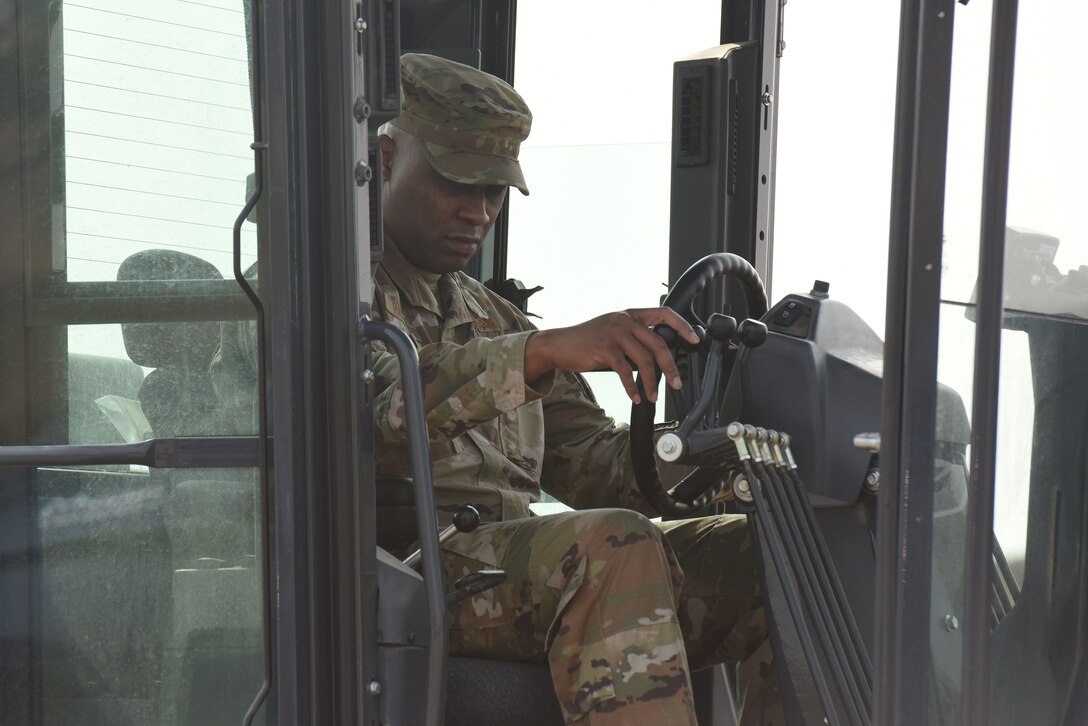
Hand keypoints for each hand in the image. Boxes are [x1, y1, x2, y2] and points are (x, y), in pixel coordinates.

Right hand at [524, 308, 698, 402]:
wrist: (560, 344)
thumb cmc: (588, 340)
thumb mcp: (614, 331)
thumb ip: (634, 337)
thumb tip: (658, 358)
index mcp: (630, 314)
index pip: (664, 313)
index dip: (682, 326)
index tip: (694, 339)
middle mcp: (624, 320)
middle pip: (658, 343)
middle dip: (670, 367)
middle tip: (676, 383)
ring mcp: (614, 333)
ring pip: (644, 360)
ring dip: (651, 383)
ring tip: (653, 396)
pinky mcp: (603, 349)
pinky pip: (625, 371)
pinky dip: (632, 387)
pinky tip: (635, 396)